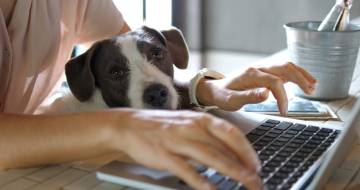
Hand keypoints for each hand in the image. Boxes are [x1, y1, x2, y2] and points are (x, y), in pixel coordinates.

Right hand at [109, 109, 262, 189]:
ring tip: (245, 181)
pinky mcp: (164, 154)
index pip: (231, 133)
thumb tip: (230, 153)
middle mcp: (191, 127)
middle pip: (224, 146)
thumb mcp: (187, 125)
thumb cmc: (162, 127)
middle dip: (244, 164)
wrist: (129, 126)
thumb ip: (207, 137)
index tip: (256, 164)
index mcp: (199, 119)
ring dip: (231, 170)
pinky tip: (211, 189)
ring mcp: (177, 140)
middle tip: (256, 179)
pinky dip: (200, 180)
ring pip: (210, 156)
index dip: (247, 149)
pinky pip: (185, 169)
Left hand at [197, 62, 316, 114]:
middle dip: (300, 78)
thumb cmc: (222, 95)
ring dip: (301, 74)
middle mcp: (258, 68)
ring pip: (286, 66)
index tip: (284, 111)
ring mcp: (262, 69)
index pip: (274, 82)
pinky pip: (283, 70)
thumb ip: (248, 97)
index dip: (282, 97)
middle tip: (310, 92)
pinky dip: (296, 75)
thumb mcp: (231, 100)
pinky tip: (305, 82)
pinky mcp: (265, 73)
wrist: (215, 89)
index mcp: (250, 74)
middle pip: (284, 67)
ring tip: (313, 86)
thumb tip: (266, 94)